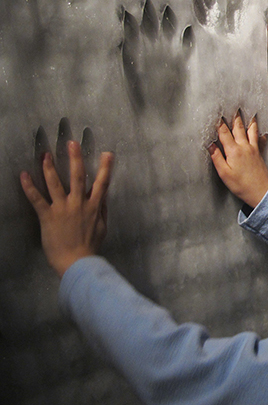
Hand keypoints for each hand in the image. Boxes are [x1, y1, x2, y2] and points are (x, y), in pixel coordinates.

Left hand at [20, 141, 113, 277]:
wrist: (77, 261)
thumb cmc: (90, 246)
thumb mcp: (102, 227)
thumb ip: (103, 210)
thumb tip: (103, 196)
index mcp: (94, 206)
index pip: (102, 183)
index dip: (106, 167)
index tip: (108, 153)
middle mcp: (79, 203)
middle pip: (77, 176)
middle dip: (75, 158)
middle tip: (71, 143)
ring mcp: (63, 208)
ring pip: (55, 183)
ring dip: (49, 167)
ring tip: (45, 155)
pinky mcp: (48, 216)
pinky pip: (36, 199)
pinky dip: (29, 186)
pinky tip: (23, 175)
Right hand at [209, 113, 267, 207]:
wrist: (261, 191)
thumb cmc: (240, 185)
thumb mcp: (224, 173)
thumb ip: (217, 158)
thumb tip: (210, 144)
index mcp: (233, 151)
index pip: (224, 133)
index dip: (220, 123)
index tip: (217, 114)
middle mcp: (244, 147)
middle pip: (238, 128)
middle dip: (235, 118)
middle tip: (234, 107)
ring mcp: (253, 149)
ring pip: (251, 131)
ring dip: (249, 121)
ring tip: (250, 113)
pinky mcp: (259, 154)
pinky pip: (260, 141)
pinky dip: (261, 135)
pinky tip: (264, 132)